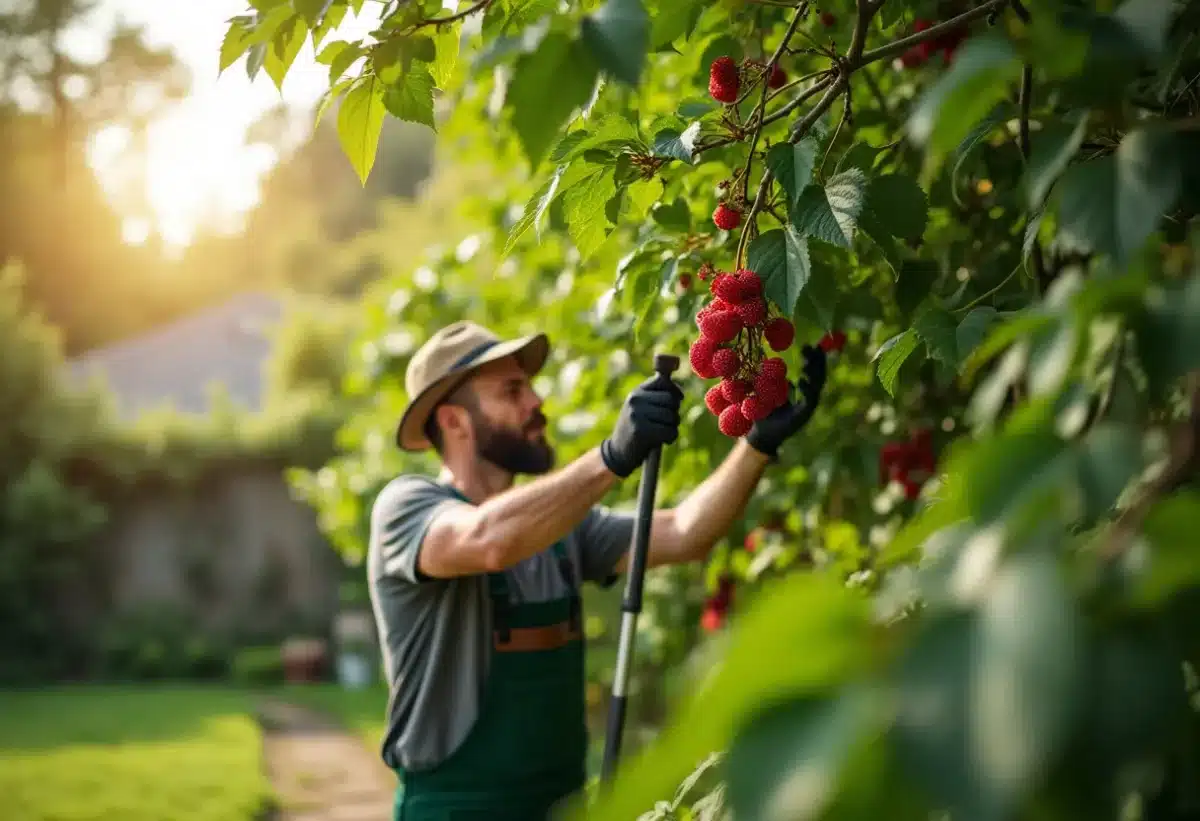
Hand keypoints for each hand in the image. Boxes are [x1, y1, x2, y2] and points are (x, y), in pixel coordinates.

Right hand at [600, 372, 684, 477]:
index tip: (678, 399)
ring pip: (672, 416)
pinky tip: (663, 441)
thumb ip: (656, 397)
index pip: (662, 381)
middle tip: (667, 422)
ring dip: (673, 426)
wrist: (618, 452)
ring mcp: (637, 415)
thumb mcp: (641, 408)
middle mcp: (635, 400)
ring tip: (663, 432)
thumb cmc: (635, 429)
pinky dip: (671, 437)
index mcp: (636, 392)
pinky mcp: (641, 432)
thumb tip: (679, 394)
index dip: (675, 390)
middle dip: (674, 412)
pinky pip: (670, 431)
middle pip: (671, 399)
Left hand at [746, 344, 827, 458]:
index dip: (814, 359)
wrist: (760, 436)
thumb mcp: (766, 391)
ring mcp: (807, 409)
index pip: (813, 373)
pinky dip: (806, 390)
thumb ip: (771, 379)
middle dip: (817, 362)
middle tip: (813, 347)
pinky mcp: (803, 417)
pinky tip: (801, 379)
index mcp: (803, 393)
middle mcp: (808, 400)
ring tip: (808, 360)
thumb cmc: (763, 413)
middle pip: (818, 377)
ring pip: (816, 388)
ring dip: (814, 373)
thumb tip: (770, 363)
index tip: (810, 345)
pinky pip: (808, 402)